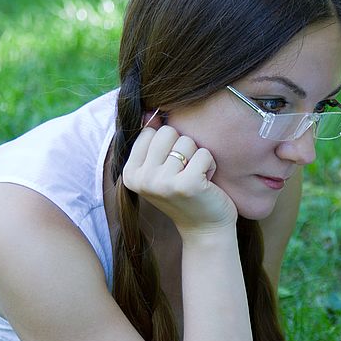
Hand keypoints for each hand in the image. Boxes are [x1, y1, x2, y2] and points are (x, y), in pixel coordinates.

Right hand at [121, 125, 237, 235]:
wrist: (204, 229)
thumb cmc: (184, 194)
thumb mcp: (161, 169)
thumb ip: (151, 141)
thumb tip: (149, 111)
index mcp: (130, 173)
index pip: (151, 131)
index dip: (168, 145)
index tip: (171, 168)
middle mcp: (142, 179)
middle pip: (168, 132)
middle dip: (183, 148)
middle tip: (185, 172)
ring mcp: (163, 183)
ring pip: (187, 142)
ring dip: (197, 158)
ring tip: (195, 178)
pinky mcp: (187, 184)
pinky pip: (204, 153)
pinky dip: (210, 165)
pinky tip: (206, 184)